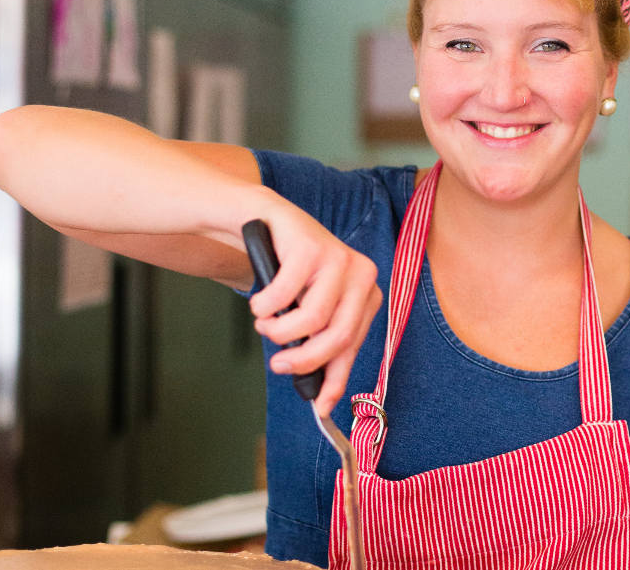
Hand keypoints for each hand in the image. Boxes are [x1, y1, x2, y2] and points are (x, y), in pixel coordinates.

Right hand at [248, 203, 382, 417]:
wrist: (269, 224)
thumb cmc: (293, 274)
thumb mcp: (313, 309)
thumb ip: (321, 344)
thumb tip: (322, 395)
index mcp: (368, 294)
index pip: (354, 346)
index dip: (336, 380)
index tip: (320, 406)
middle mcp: (362, 275)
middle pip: (337, 337)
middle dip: (303, 359)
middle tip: (278, 364)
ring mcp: (339, 258)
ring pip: (311, 319)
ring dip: (278, 330)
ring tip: (265, 324)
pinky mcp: (312, 247)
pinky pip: (284, 295)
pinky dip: (264, 306)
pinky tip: (260, 303)